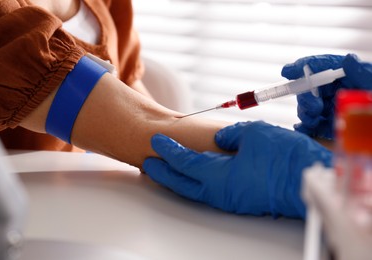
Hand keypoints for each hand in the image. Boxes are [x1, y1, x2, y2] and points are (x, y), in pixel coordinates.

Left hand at [143, 121, 332, 218]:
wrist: (309, 182)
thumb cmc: (284, 157)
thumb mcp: (254, 134)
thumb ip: (229, 135)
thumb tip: (218, 139)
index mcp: (217, 175)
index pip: (184, 161)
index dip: (168, 149)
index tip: (156, 138)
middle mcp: (217, 191)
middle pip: (181, 182)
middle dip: (162, 171)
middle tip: (146, 161)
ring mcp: (227, 199)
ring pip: (192, 190)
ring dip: (175, 180)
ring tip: (162, 171)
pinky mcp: (238, 201)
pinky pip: (206, 193)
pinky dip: (192, 184)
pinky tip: (192, 178)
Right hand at [281, 53, 371, 138]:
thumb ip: (362, 73)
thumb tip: (347, 59)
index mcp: (346, 76)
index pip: (320, 66)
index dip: (302, 67)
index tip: (288, 72)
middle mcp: (336, 90)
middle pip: (309, 88)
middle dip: (305, 97)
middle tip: (314, 108)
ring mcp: (331, 108)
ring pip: (307, 107)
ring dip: (306, 113)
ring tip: (315, 120)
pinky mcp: (329, 125)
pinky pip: (310, 124)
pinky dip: (305, 127)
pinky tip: (305, 129)